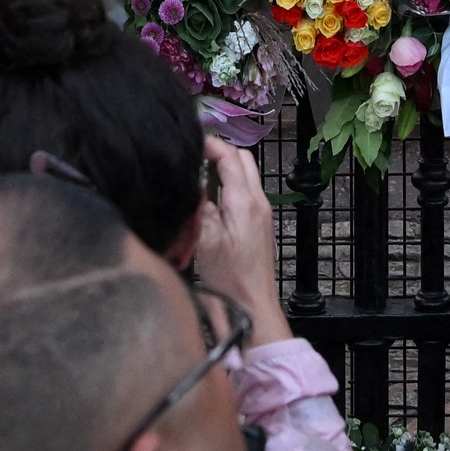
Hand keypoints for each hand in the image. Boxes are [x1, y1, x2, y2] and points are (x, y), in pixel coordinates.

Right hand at [192, 136, 290, 345]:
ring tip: (197, 177)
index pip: (229, 155)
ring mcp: (261, 213)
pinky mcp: (258, 225)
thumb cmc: (230, 279)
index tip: (188, 142)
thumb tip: (194, 181)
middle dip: (219, 152)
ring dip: (224, 170)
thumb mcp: (206, 240)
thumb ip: (200, 205)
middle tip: (193, 158)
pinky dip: (228, 188)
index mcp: (244, 201)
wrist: (252, 307)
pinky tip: (208, 201)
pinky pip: (244, 194)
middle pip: (243, 159)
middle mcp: (258, 202)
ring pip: (245, 175)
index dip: (209, 143)